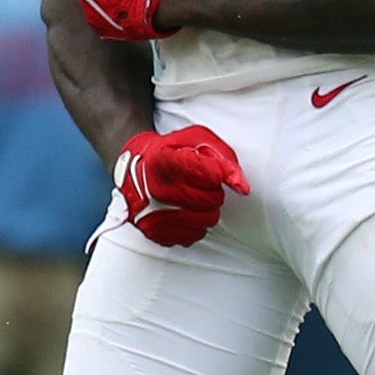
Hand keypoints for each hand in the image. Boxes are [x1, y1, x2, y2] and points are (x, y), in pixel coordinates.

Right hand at [115, 125, 249, 247]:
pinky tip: (183, 210)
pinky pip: (195, 234)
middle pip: (212, 200)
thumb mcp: (197, 140)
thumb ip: (224, 159)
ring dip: (207, 209)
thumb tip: (242, 187)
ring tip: (192, 196)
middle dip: (214, 191)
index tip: (214, 171)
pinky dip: (195, 224)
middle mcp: (156, 190)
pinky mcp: (155, 233)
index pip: (211, 174)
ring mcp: (153, 214)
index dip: (219, 173)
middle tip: (201, 183)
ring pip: (207, 219)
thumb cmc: (169, 151)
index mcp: (164, 161)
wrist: (132, 167)